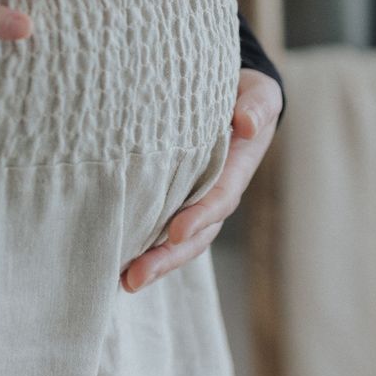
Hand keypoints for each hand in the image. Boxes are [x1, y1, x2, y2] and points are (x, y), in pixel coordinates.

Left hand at [120, 67, 282, 292]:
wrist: (231, 96)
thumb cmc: (245, 95)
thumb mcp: (259, 92)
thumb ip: (258, 105)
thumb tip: (246, 124)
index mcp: (237, 168)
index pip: (218, 199)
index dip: (199, 217)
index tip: (175, 231)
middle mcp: (215, 192)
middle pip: (195, 235)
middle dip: (167, 258)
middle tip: (136, 277)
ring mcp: (194, 200)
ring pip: (177, 241)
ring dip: (153, 263)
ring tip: (125, 282)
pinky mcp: (173, 198)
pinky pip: (159, 227)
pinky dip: (143, 246)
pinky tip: (117, 263)